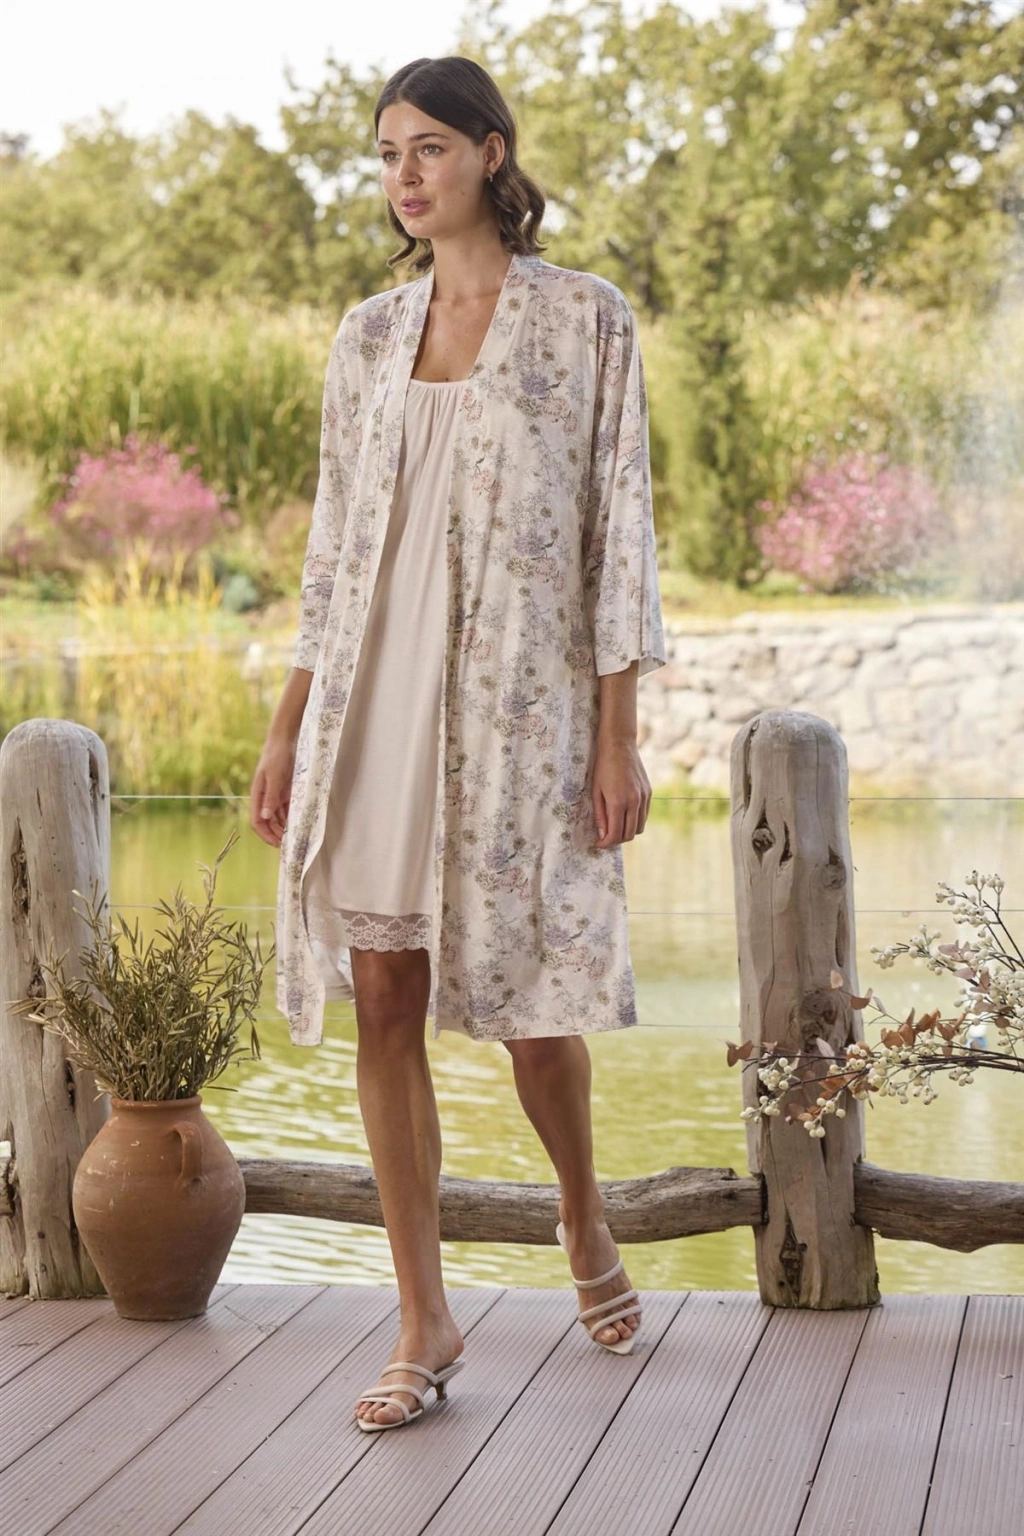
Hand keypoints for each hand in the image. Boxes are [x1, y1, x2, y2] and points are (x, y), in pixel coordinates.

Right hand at [249, 731, 297, 847]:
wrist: (285, 739)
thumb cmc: (276, 755)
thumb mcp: (274, 776)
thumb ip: (270, 797)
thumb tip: (265, 816)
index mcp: (257, 795)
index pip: (256, 821)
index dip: (265, 835)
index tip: (277, 844)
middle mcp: (265, 798)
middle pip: (267, 823)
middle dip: (275, 835)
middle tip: (289, 846)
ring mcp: (275, 795)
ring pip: (277, 818)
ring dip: (283, 829)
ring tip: (294, 839)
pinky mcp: (285, 792)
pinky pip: (287, 810)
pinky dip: (290, 819)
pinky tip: (297, 826)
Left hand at [591, 737, 650, 848]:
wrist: (619, 746)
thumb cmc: (603, 767)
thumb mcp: (595, 791)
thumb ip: (600, 815)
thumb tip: (602, 835)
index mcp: (618, 802)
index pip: (615, 834)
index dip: (606, 843)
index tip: (599, 844)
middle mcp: (634, 802)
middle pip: (629, 834)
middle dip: (617, 840)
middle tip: (606, 837)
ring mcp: (644, 798)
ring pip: (639, 827)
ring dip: (627, 832)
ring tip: (616, 827)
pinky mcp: (649, 793)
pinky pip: (644, 815)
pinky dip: (635, 821)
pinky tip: (625, 816)